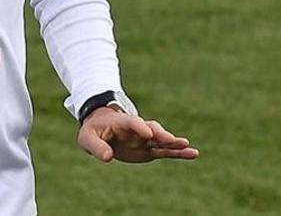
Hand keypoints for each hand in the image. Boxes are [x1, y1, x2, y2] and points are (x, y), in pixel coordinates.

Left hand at [78, 107, 198, 162]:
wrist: (101, 130)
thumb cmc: (93, 131)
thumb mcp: (87, 138)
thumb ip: (97, 147)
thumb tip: (108, 158)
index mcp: (122, 122)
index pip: (132, 122)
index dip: (140, 127)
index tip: (147, 133)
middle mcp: (137, 129)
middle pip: (151, 129)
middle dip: (160, 134)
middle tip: (170, 139)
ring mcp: (145, 139)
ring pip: (161, 140)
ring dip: (173, 142)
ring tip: (187, 146)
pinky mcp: (149, 149)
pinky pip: (165, 151)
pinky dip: (178, 153)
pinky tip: (192, 154)